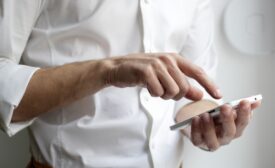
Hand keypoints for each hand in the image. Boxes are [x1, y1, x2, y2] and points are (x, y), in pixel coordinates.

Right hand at [103, 53, 221, 100]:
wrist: (118, 68)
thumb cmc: (142, 72)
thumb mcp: (164, 77)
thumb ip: (183, 85)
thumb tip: (199, 95)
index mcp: (175, 59)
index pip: (197, 72)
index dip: (209, 84)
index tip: (218, 95)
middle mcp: (168, 59)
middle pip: (184, 87)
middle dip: (175, 95)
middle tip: (163, 91)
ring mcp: (157, 64)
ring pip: (172, 91)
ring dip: (163, 95)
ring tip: (154, 87)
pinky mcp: (146, 71)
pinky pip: (158, 92)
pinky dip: (153, 94)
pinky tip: (146, 87)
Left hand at [183, 100, 260, 150]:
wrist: (202, 126)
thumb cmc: (217, 119)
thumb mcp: (228, 111)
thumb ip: (240, 106)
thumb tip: (256, 101)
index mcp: (235, 129)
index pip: (243, 122)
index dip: (244, 113)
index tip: (244, 102)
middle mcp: (225, 137)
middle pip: (229, 132)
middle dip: (228, 119)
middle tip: (226, 107)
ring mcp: (212, 141)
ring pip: (212, 140)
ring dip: (209, 127)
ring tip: (206, 115)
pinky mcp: (198, 142)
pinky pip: (197, 139)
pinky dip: (196, 130)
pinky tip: (195, 119)